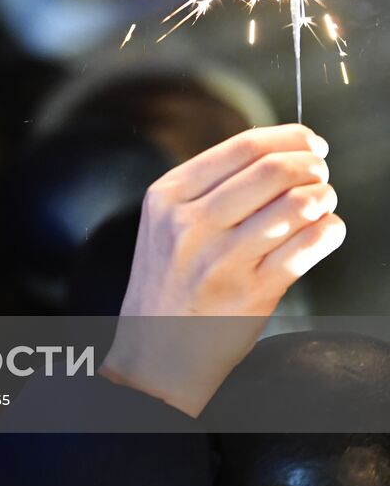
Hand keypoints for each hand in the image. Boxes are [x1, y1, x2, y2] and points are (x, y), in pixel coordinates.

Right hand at [99, 124, 344, 416]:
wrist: (156, 347)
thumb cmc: (169, 281)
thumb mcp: (165, 223)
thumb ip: (209, 188)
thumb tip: (276, 153)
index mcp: (168, 197)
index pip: (241, 148)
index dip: (288, 138)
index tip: (309, 142)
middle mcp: (190, 224)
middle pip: (271, 171)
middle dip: (310, 165)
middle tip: (320, 172)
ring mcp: (221, 259)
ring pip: (294, 206)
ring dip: (322, 197)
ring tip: (322, 200)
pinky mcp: (251, 292)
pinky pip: (306, 248)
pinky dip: (328, 232)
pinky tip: (326, 230)